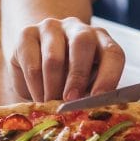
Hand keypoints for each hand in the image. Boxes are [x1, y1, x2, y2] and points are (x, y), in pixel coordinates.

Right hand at [8, 16, 125, 101]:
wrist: (37, 60)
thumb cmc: (67, 78)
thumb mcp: (85, 85)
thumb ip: (91, 93)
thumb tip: (92, 113)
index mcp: (101, 40)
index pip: (112, 52)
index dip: (108, 75)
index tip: (99, 98)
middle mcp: (78, 28)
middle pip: (82, 44)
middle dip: (77, 76)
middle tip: (70, 101)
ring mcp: (51, 27)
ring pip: (53, 57)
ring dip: (52, 87)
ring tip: (51, 105)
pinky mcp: (27, 34)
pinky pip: (32, 64)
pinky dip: (35, 87)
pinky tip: (38, 97)